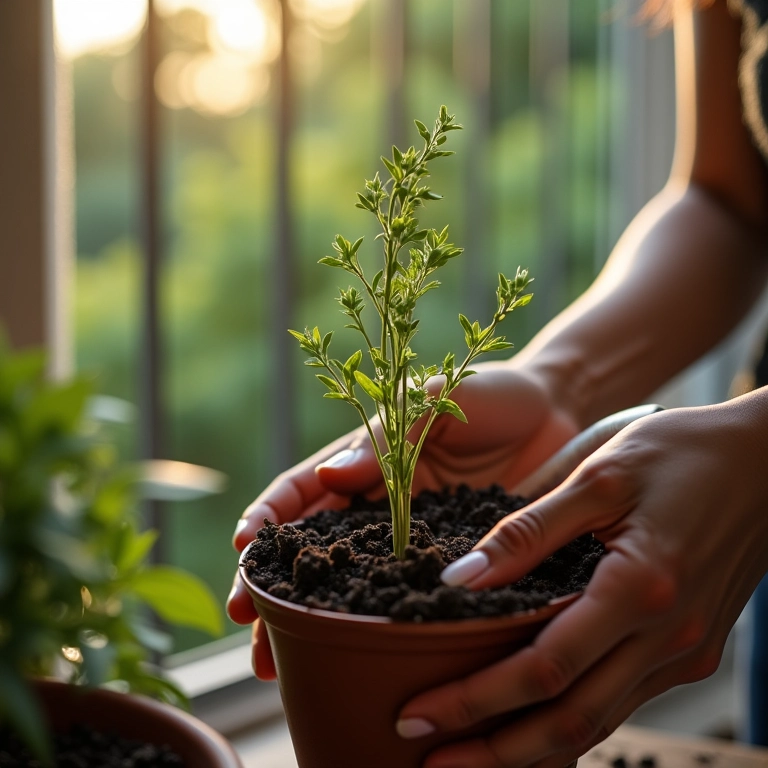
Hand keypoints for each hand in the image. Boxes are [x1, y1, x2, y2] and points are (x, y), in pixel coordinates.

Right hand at [226, 361, 579, 678]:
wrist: (558, 413)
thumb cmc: (493, 394)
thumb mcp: (440, 401)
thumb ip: (394, 435)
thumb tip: (331, 474)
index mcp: (369, 458)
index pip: (304, 488)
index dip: (270, 514)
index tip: (244, 547)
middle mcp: (381, 502)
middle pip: (313, 545)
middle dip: (273, 580)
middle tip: (245, 621)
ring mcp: (411, 537)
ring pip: (349, 580)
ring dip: (309, 616)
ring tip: (274, 660)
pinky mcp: (448, 560)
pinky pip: (407, 595)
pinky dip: (375, 625)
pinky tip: (352, 659)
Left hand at [395, 392, 767, 767]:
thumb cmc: (683, 453)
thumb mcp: (600, 476)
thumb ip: (529, 532)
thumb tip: (460, 578)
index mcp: (641, 590)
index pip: (543, 670)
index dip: (475, 701)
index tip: (418, 714)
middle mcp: (668, 637)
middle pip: (570, 721)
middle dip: (494, 751)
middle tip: (429, 759)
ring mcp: (686, 651)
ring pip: (598, 722)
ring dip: (530, 749)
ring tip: (470, 756)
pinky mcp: (692, 648)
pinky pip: (623, 701)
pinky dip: (572, 722)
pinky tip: (534, 721)